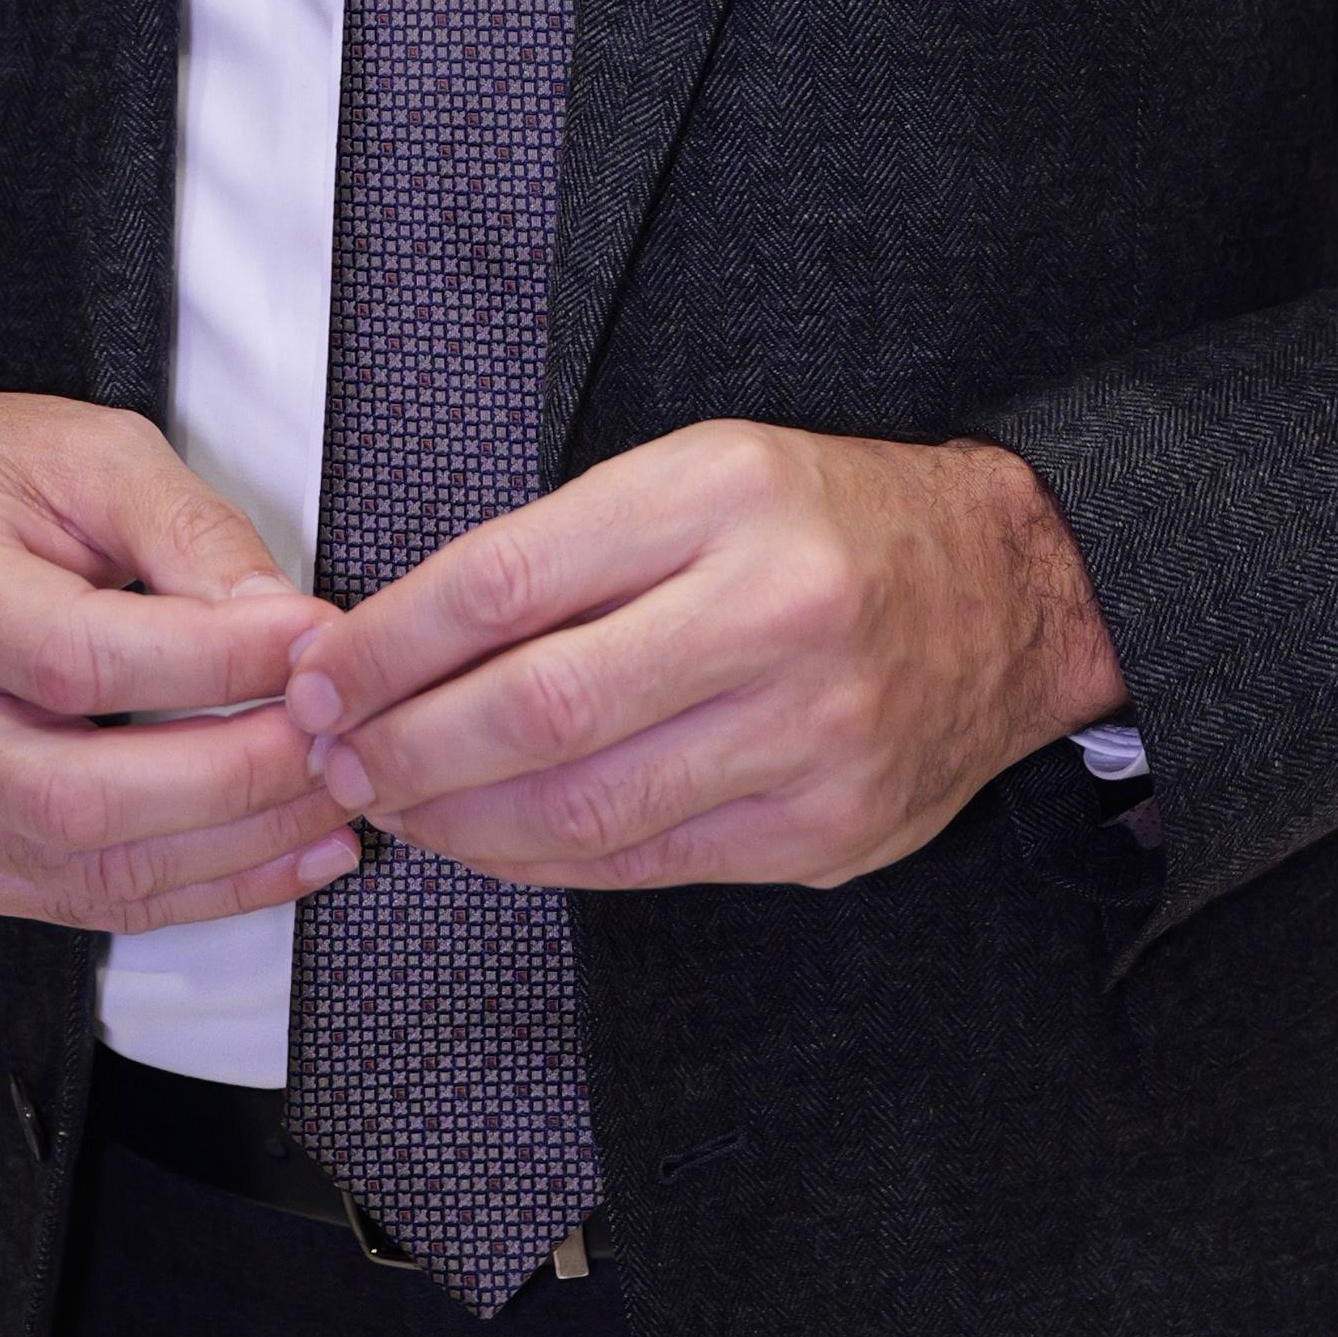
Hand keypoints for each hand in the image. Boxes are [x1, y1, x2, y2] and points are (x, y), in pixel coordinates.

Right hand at [0, 385, 358, 932]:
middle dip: (236, 776)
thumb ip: (191, 532)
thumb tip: (287, 630)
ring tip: (335, 803)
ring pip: (90, 866)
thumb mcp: (94, 453)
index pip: (79, 657)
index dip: (214, 662)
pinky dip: (197, 888)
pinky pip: (85, 901)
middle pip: (80, 790)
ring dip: (234, 848)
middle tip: (339, 741)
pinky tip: (281, 853)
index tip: (316, 639)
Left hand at [280, 422, 1123, 893]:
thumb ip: (570, 549)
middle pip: (533, 708)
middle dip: (402, 745)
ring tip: (394, 802)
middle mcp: (770, 612)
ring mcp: (809, 736)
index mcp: (722, 494)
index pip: (507, 579)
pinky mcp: (829, 832)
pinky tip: (491, 839)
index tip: (321, 671)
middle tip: (331, 753)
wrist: (1016, 586)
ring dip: (456, 819)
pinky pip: (649, 864)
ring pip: (582, 809)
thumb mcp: (703, 472)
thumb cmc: (830, 518)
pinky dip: (547, 862)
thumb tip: (405, 638)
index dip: (390, 642)